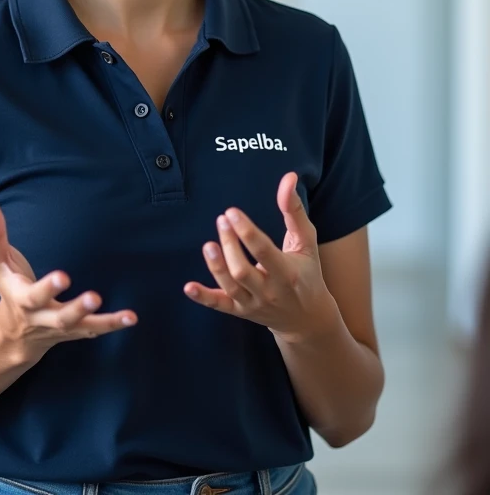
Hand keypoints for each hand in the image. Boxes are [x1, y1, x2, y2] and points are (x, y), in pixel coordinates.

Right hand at [0, 198, 136, 361]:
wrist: (16, 333)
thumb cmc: (9, 287)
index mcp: (23, 299)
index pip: (33, 294)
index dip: (47, 287)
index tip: (64, 276)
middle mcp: (43, 317)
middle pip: (60, 317)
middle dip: (76, 309)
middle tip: (95, 296)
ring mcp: (62, 327)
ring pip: (81, 327)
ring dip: (102, 320)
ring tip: (126, 315)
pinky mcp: (77, 330)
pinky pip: (96, 329)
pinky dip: (113, 324)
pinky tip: (131, 317)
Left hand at [184, 172, 335, 343]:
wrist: (307, 318)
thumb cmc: (307, 273)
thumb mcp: (306, 242)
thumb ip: (295, 210)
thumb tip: (288, 177)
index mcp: (287, 273)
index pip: (263, 251)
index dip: (246, 231)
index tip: (232, 212)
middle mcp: (269, 291)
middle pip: (242, 270)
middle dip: (230, 245)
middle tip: (221, 220)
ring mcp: (253, 303)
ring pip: (230, 286)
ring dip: (216, 266)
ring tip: (209, 244)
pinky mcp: (240, 311)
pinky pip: (220, 306)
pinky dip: (203, 297)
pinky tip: (188, 287)